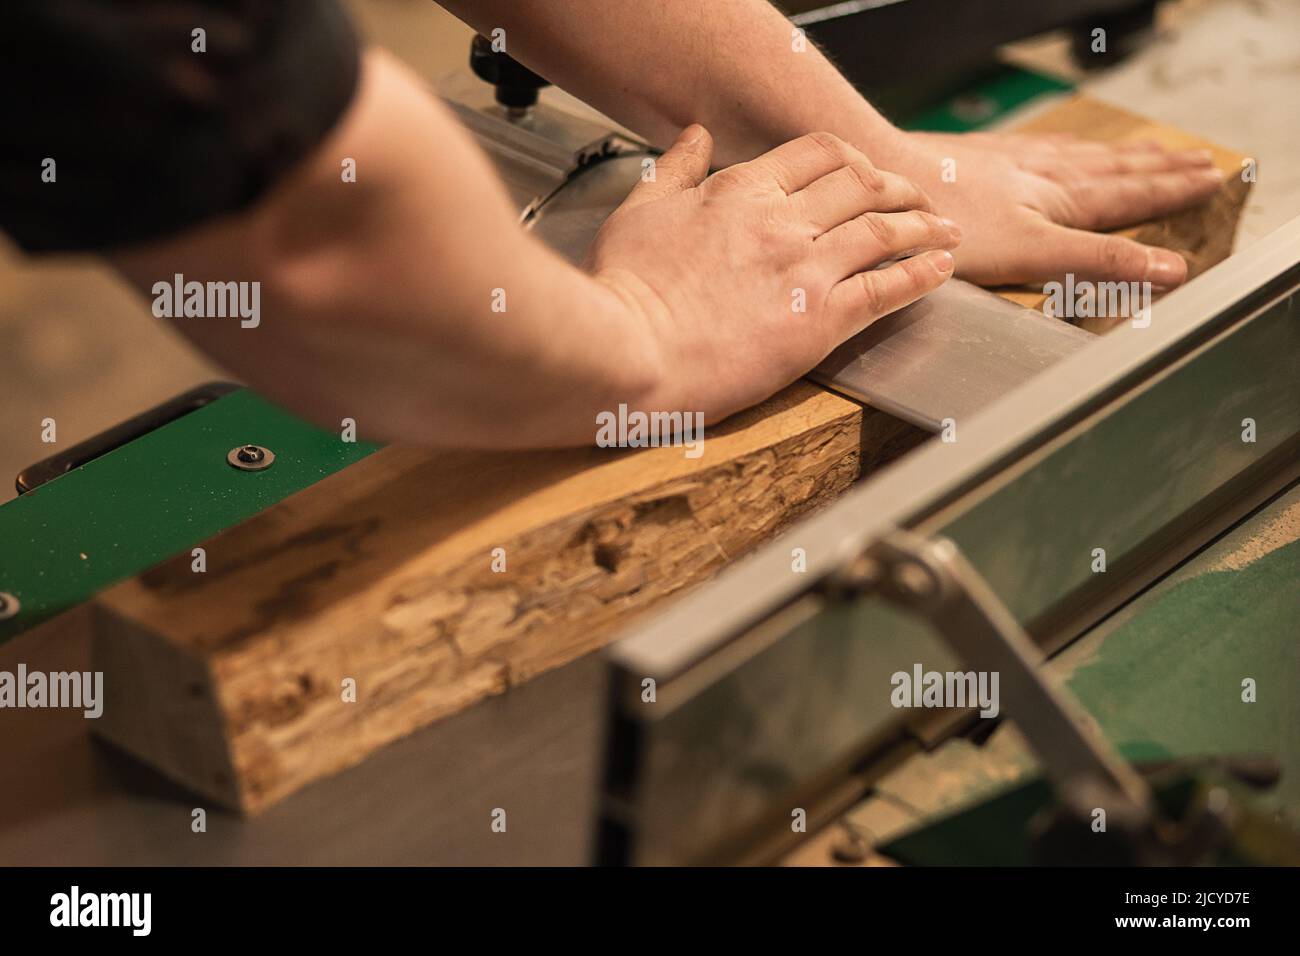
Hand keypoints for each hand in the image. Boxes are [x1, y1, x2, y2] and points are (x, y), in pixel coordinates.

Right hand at [589, 126, 960, 421]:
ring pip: (885, 231)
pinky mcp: (819, 322)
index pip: (815, 154)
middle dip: (898, 187)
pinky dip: (921, 276)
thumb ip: (674, 171)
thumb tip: (695, 136)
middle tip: (917, 198)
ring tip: (947, 230)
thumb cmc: (625, 290)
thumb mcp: (638, 212)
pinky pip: (887, 290)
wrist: (629, 351)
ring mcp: (805, 270)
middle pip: (862, 185)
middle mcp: (782, 221)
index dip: (850, 159)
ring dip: (924, 226)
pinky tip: (940, 271)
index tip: (864, 171)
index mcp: (740, 191)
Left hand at [878, 130, 1223, 288]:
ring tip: (1148, 150)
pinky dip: (1064, 148)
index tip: (1210, 181)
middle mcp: (1040, 176)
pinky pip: (1038, 148)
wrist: (887, 177)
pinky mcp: (975, 158)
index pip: (1129, 196)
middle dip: (1158, 169)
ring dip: (1120, 155)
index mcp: (1059, 202)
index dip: (1171, 193)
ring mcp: (1007, 164)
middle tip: (1198, 159)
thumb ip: (1098, 264)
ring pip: (1079, 156)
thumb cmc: (950, 224)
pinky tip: (1055, 150)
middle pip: (1113, 170)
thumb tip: (1166, 271)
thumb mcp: (1035, 254)